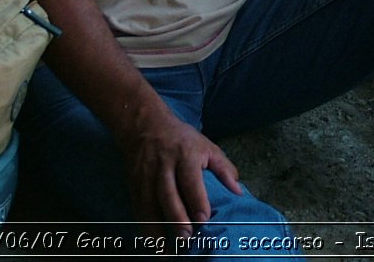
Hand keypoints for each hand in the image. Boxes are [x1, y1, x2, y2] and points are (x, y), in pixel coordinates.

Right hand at [117, 106, 241, 236]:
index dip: (196, 201)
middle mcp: (163, 166)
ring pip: (150, 205)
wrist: (144, 125)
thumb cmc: (182, 138)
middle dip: (176, 218)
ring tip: (167, 251)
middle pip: (168, 194)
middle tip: (186, 238)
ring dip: (157, 229)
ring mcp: (146, 176)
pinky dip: (144, 228)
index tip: (204, 220)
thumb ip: (224, 168)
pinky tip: (153, 244)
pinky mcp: (134, 185)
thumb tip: (238, 191)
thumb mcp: (206, 145)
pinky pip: (139, 209)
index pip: (190, 180)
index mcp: (185, 155)